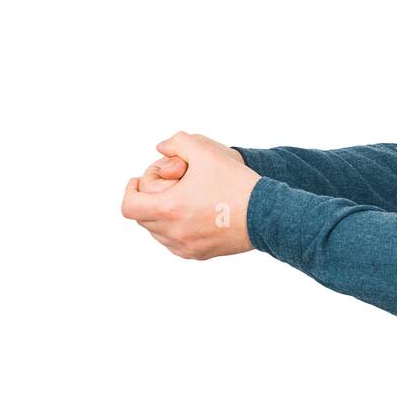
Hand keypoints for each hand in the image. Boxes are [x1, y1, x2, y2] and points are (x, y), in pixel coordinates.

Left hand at [121, 132, 259, 259]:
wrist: (266, 214)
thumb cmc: (236, 183)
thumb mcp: (206, 152)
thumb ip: (178, 142)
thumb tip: (162, 148)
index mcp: (169, 208)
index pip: (129, 206)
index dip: (131, 190)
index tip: (140, 181)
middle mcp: (173, 232)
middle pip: (143, 218)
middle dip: (149, 199)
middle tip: (168, 185)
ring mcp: (186, 247)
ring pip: (158, 233)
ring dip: (161, 215)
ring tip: (181, 199)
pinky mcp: (199, 254)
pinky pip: (175, 244)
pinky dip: (175, 230)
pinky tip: (192, 215)